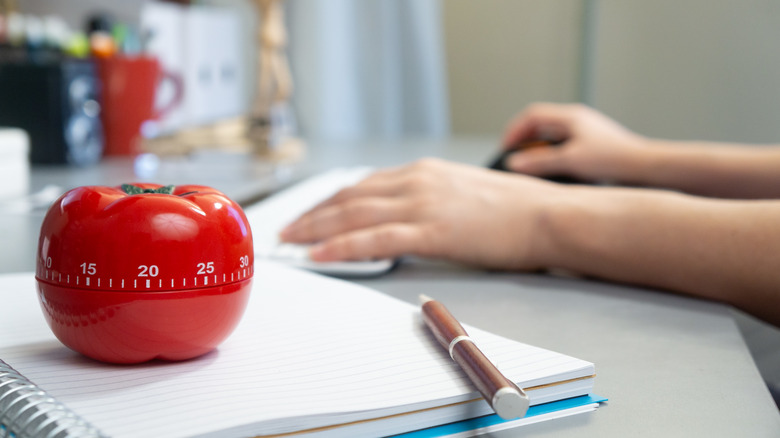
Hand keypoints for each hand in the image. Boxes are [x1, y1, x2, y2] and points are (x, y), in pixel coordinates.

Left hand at [280, 159, 562, 268]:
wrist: (548, 215)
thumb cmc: (514, 209)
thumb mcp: (463, 192)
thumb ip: (430, 199)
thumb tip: (405, 216)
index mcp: (424, 172)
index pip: (363, 185)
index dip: (330, 201)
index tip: (310, 213)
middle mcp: (417, 181)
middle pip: (350, 198)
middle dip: (313, 215)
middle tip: (286, 229)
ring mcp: (423, 204)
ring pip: (355, 215)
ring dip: (317, 230)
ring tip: (291, 242)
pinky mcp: (433, 230)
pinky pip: (376, 239)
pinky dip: (343, 247)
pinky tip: (320, 255)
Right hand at [501, 103, 647, 181]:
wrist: (646, 167)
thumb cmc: (613, 159)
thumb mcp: (570, 161)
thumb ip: (539, 162)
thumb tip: (514, 163)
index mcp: (571, 116)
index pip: (532, 115)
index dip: (515, 131)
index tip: (506, 149)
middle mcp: (578, 120)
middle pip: (541, 124)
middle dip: (525, 141)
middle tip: (515, 158)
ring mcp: (586, 132)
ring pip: (552, 137)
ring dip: (539, 150)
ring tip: (532, 166)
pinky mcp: (593, 145)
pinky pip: (564, 147)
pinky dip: (552, 157)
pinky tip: (553, 172)